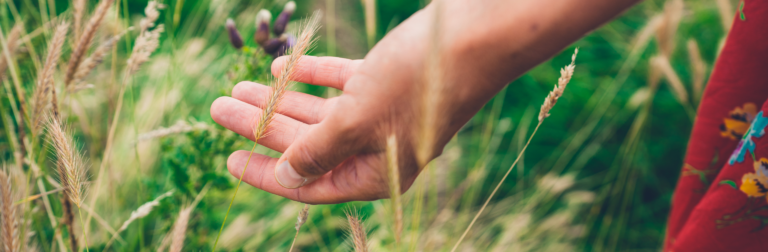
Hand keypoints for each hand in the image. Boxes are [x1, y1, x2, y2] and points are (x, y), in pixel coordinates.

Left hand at [212, 7, 459, 203]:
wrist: (473, 37)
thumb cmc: (417, 84)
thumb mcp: (357, 122)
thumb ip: (318, 151)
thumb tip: (286, 177)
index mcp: (375, 173)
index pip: (309, 183)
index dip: (266, 174)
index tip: (229, 159)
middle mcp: (377, 148)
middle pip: (307, 143)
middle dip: (262, 126)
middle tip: (219, 107)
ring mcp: (382, 113)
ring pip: (319, 111)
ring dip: (279, 100)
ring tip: (238, 87)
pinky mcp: (386, 81)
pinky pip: (340, 84)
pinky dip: (311, 77)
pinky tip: (281, 69)